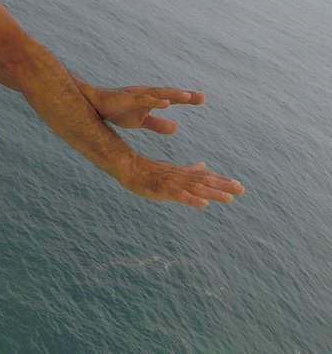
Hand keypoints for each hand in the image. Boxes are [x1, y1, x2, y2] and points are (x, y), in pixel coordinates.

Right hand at [83, 85, 205, 133]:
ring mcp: (137, 95)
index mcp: (151, 100)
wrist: (95, 105)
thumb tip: (176, 128)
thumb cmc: (118, 110)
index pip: (173, 98)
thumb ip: (158, 124)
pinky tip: (165, 103)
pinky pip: (143, 99)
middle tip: (202, 96)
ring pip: (158, 94)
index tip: (203, 98)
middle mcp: (146, 95)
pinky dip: (154, 100)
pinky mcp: (127, 98)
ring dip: (172, 95)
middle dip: (185, 95)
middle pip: (169, 94)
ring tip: (187, 97)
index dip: (187, 98)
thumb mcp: (140, 121)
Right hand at [119, 158, 244, 207]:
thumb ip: (189, 169)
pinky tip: (204, 204)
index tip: (239, 185)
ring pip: (196, 188)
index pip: (206, 176)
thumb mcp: (172, 169)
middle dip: (224, 186)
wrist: (128, 167)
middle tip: (242, 189)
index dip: (222, 180)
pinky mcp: (163, 190)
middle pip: (205, 181)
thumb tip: (204, 165)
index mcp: (184, 173)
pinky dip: (192, 200)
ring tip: (229, 198)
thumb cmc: (149, 169)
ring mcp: (173, 183)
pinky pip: (180, 196)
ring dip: (213, 193)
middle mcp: (181, 177)